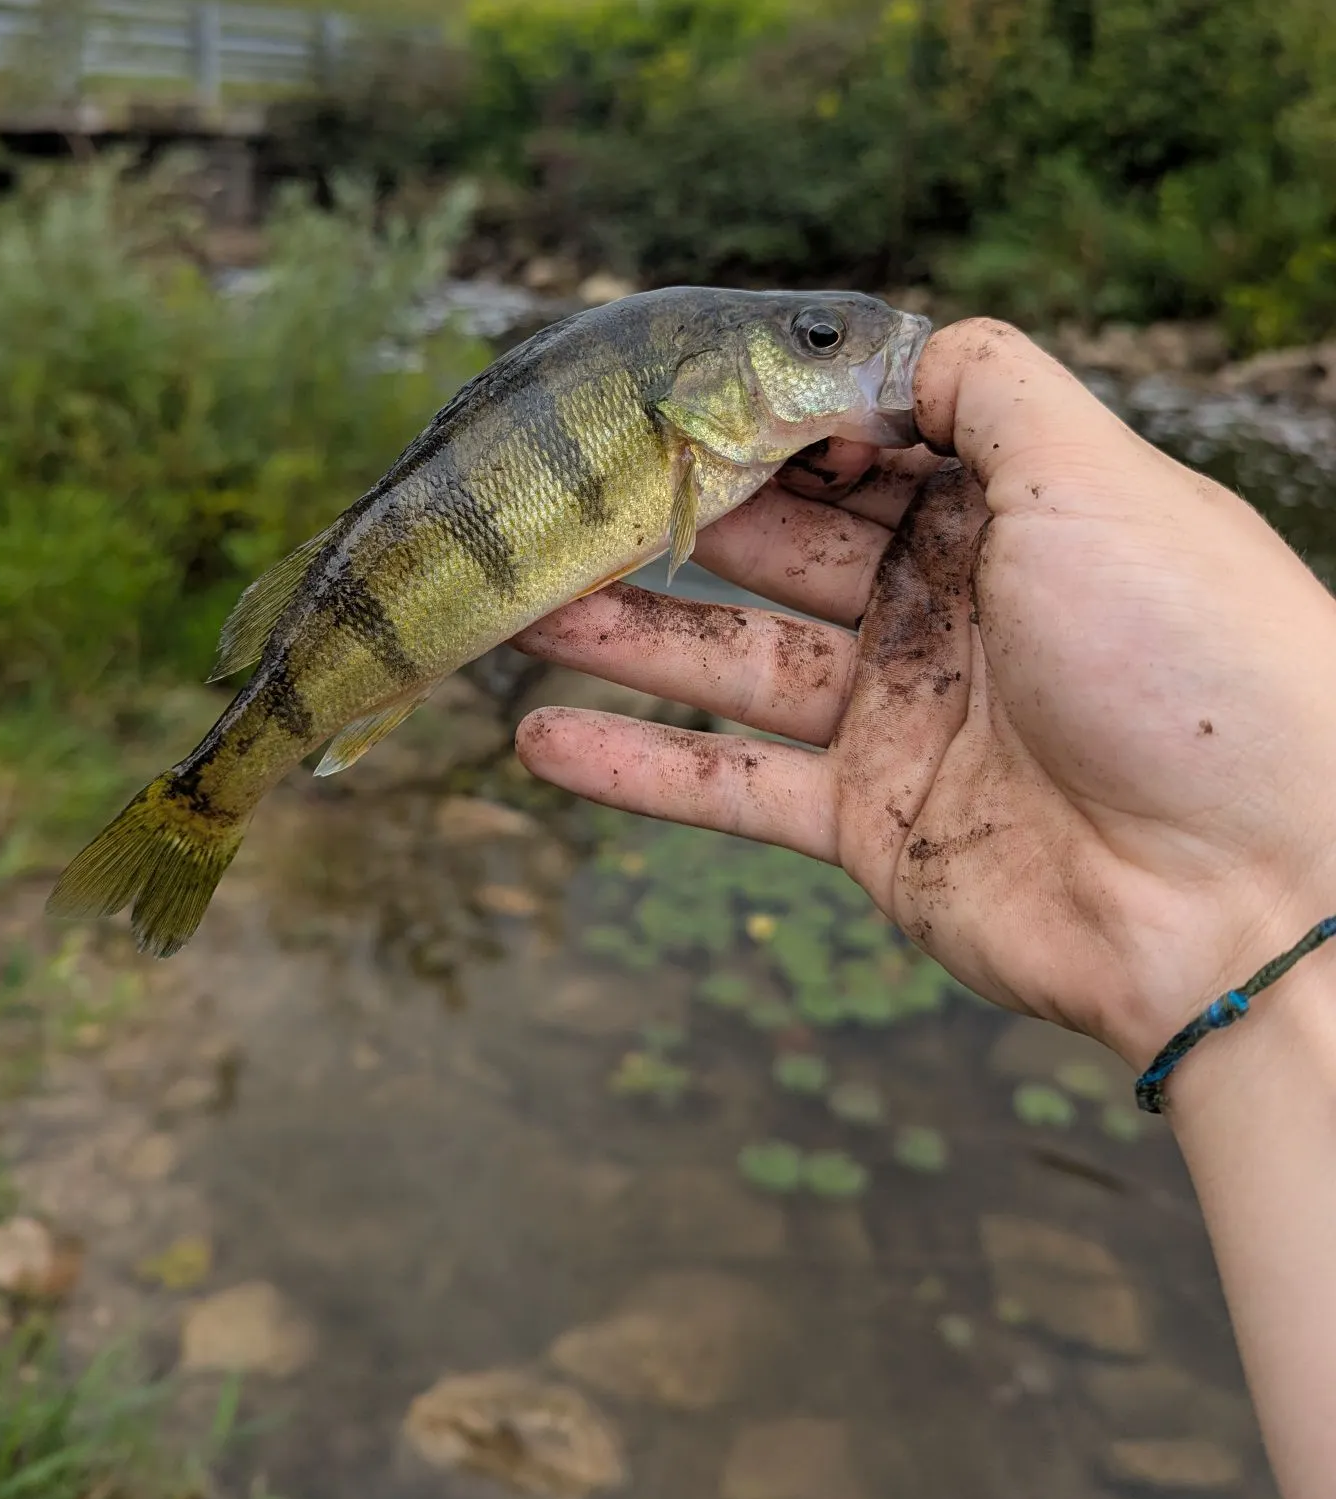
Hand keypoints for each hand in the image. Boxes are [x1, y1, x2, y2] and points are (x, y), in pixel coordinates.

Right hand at [512, 318, 1335, 1071]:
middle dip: (664, 529)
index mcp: (998, 521)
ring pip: (732, 667)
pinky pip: (731, 789)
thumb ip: (990, 392)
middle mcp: (939, 614)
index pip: (852, 457)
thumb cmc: (1190, 661)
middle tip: (558, 503)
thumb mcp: (1097, 480)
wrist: (1244, 893)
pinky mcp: (867, 826)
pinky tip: (541, 740)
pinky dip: (637, 770)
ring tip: (515, 609)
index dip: (764, 434)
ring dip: (622, 640)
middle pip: (773, 556)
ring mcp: (896, 724)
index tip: (675, 416)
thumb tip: (903, 344)